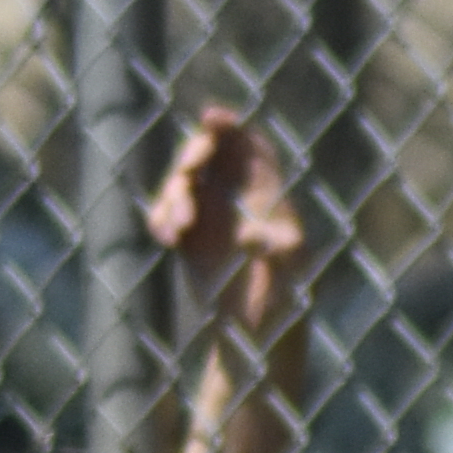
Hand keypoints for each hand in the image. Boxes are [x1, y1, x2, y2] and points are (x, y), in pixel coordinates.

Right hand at [145, 106, 307, 317]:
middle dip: (193, 155)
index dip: (230, 125)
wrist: (257, 333)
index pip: (247, 142)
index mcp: (267, 190)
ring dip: (173, 196)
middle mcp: (235, 195)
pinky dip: (160, 219)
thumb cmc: (286, 297)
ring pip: (181, 182)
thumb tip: (246, 234)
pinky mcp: (186, 237)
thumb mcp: (291, 271)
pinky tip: (167, 240)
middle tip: (189, 174)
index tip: (212, 119)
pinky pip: (164, 214)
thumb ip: (276, 249)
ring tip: (178, 230)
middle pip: (208, 152)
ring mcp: (208, 214)